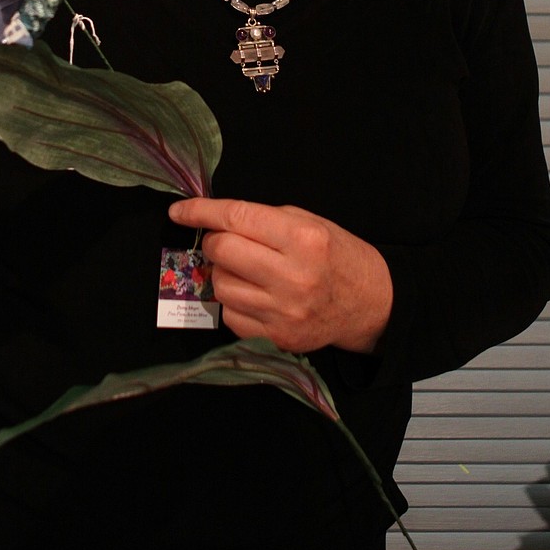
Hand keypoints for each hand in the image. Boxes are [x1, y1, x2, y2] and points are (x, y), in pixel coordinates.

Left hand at [168, 197, 392, 354]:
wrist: (371, 304)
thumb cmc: (337, 255)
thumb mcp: (309, 223)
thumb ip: (263, 220)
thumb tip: (213, 221)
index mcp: (301, 239)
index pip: (235, 218)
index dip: (200, 211)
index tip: (179, 210)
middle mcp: (292, 276)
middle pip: (222, 251)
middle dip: (215, 241)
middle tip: (229, 241)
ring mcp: (283, 312)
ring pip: (220, 285)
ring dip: (223, 272)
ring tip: (247, 270)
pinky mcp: (277, 338)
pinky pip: (230, 316)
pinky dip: (234, 301)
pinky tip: (254, 295)